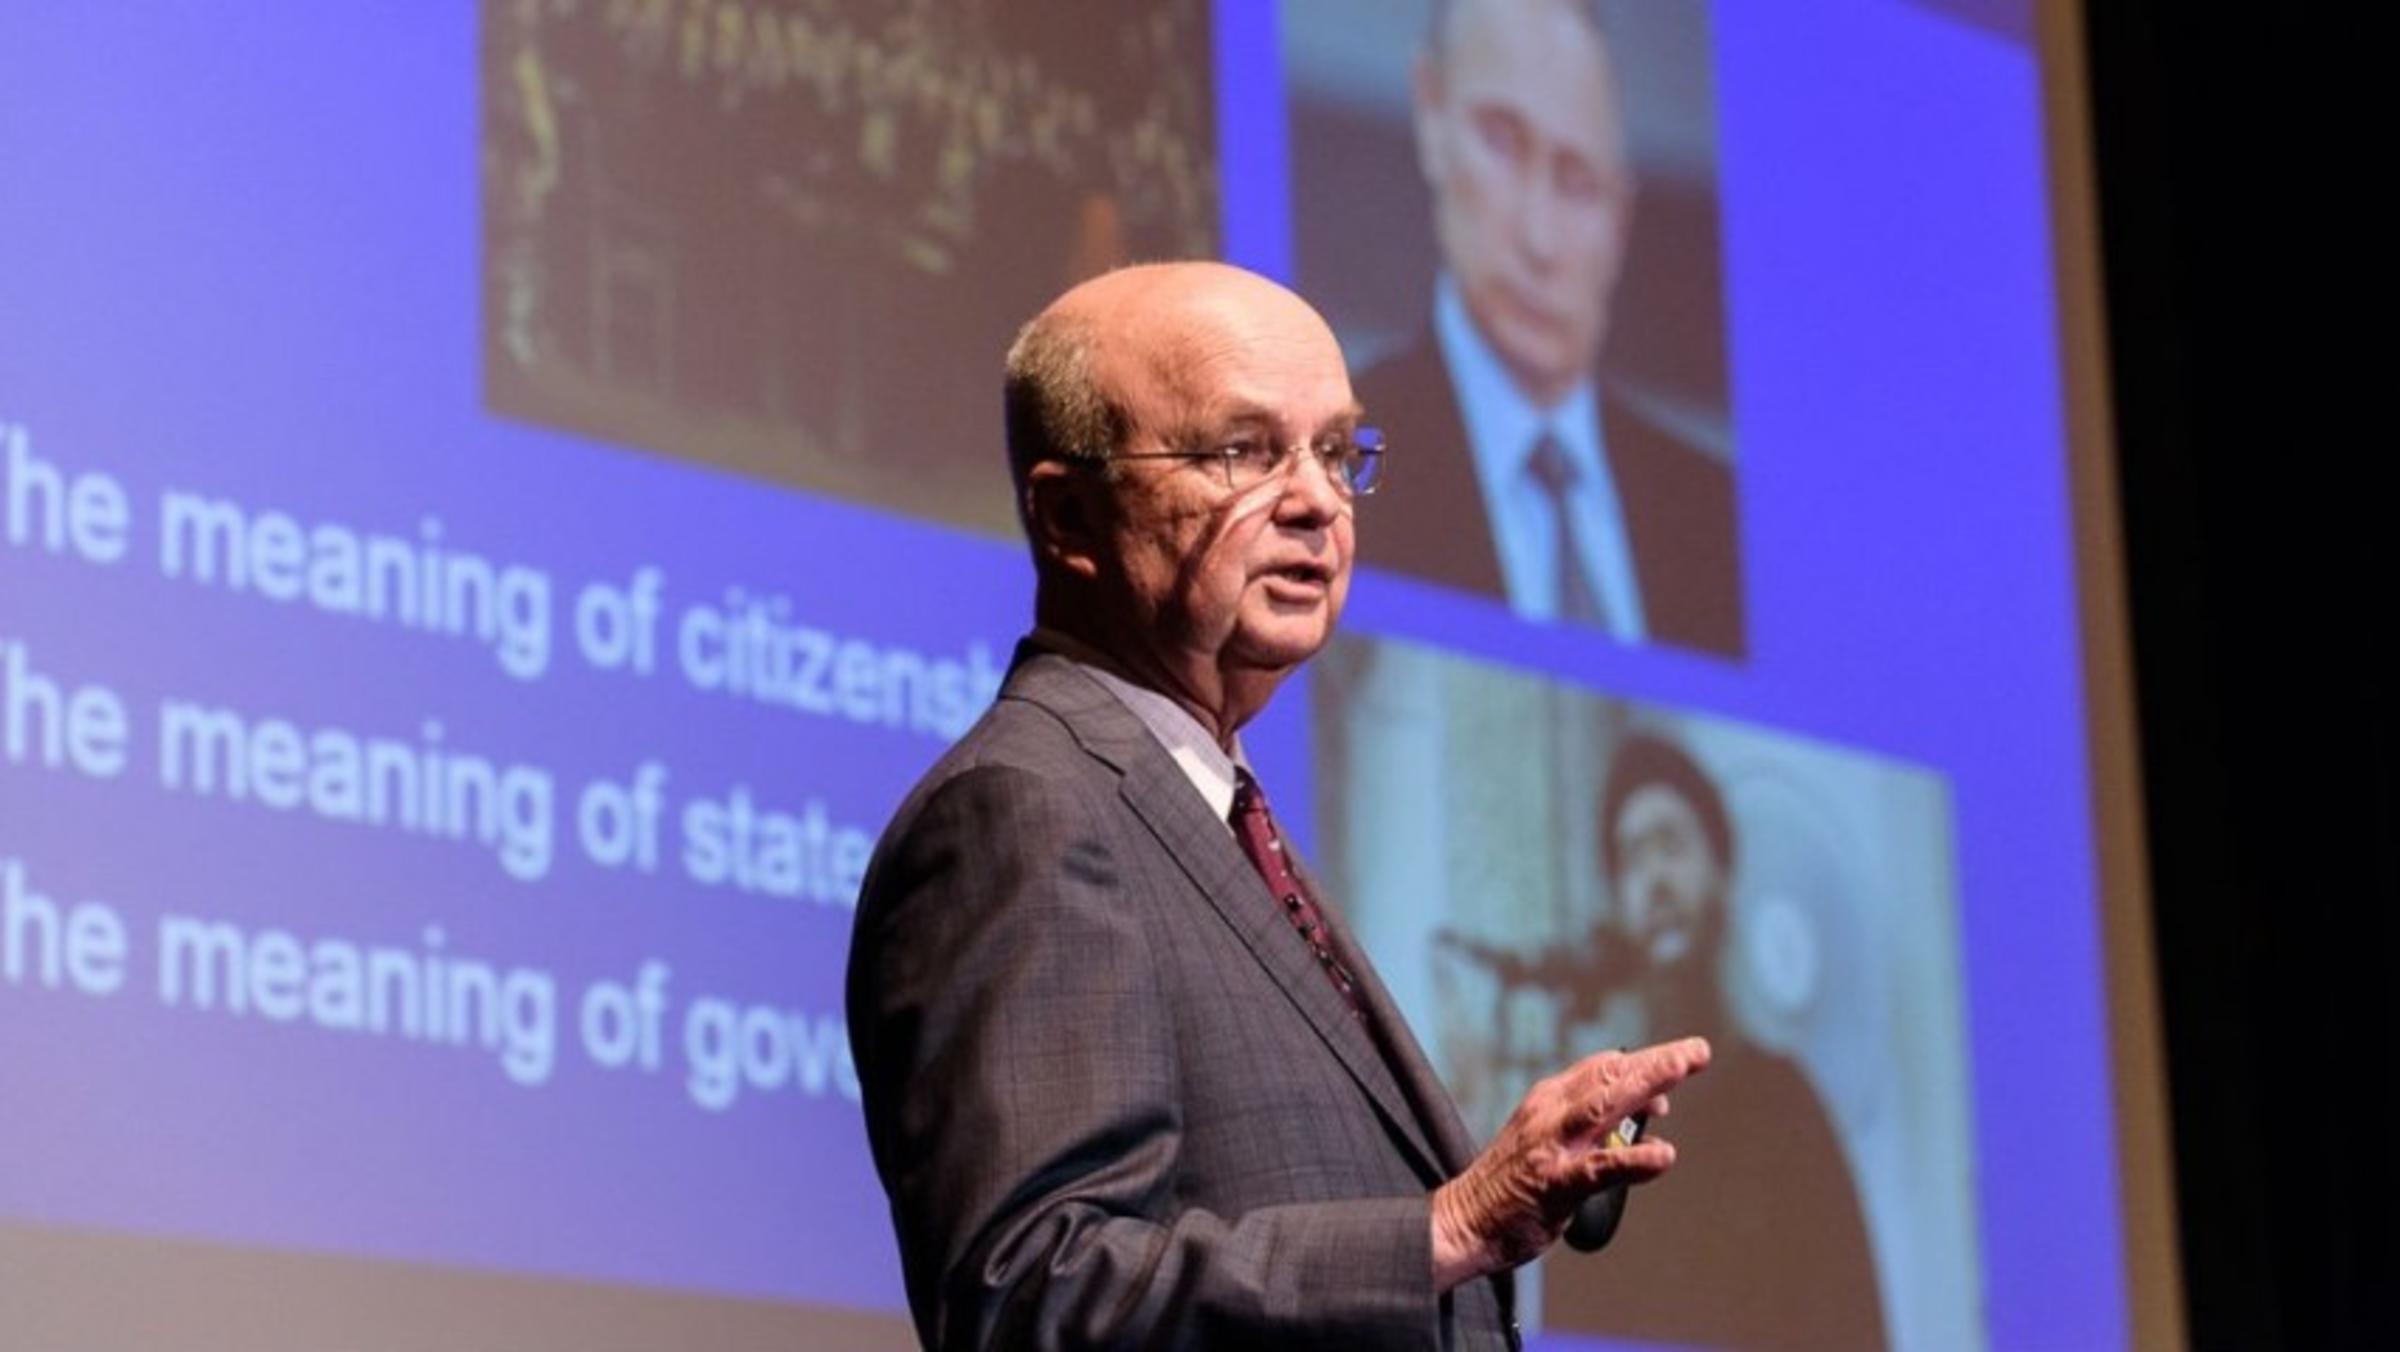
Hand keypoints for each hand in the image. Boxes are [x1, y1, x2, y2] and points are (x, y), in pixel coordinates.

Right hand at [1429, 1036, 1710, 1290]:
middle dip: (1656, 1061)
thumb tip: (1644, 1113)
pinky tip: (1662, 1156)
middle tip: (1696, 1051)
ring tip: (1682, 1070)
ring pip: (1604, 1106)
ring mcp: (1552, 1147)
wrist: (1464, 1221)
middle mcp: (1549, 1114)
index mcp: (1547, 1100)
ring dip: (1647, 1085)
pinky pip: (1600, 1169)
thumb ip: (1588, 1126)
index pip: (1600, 1067)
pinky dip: (1634, 1160)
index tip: (1676, 1062)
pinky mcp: (1555, 1184)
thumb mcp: (1544, 1138)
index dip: (1642, 1063)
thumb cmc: (1509, 1184)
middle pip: (1609, 1077)